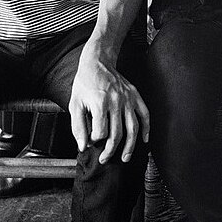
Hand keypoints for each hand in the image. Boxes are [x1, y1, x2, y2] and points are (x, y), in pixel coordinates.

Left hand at [69, 47, 149, 163]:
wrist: (98, 62)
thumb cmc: (85, 83)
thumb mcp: (75, 104)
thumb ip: (78, 127)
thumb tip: (83, 146)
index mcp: (100, 102)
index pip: (100, 132)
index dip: (94, 141)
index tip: (90, 141)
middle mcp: (116, 101)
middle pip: (117, 133)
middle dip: (110, 150)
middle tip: (105, 159)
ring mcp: (128, 98)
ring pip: (133, 127)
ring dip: (130, 146)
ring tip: (125, 157)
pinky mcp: (135, 95)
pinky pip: (144, 113)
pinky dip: (147, 128)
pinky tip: (144, 139)